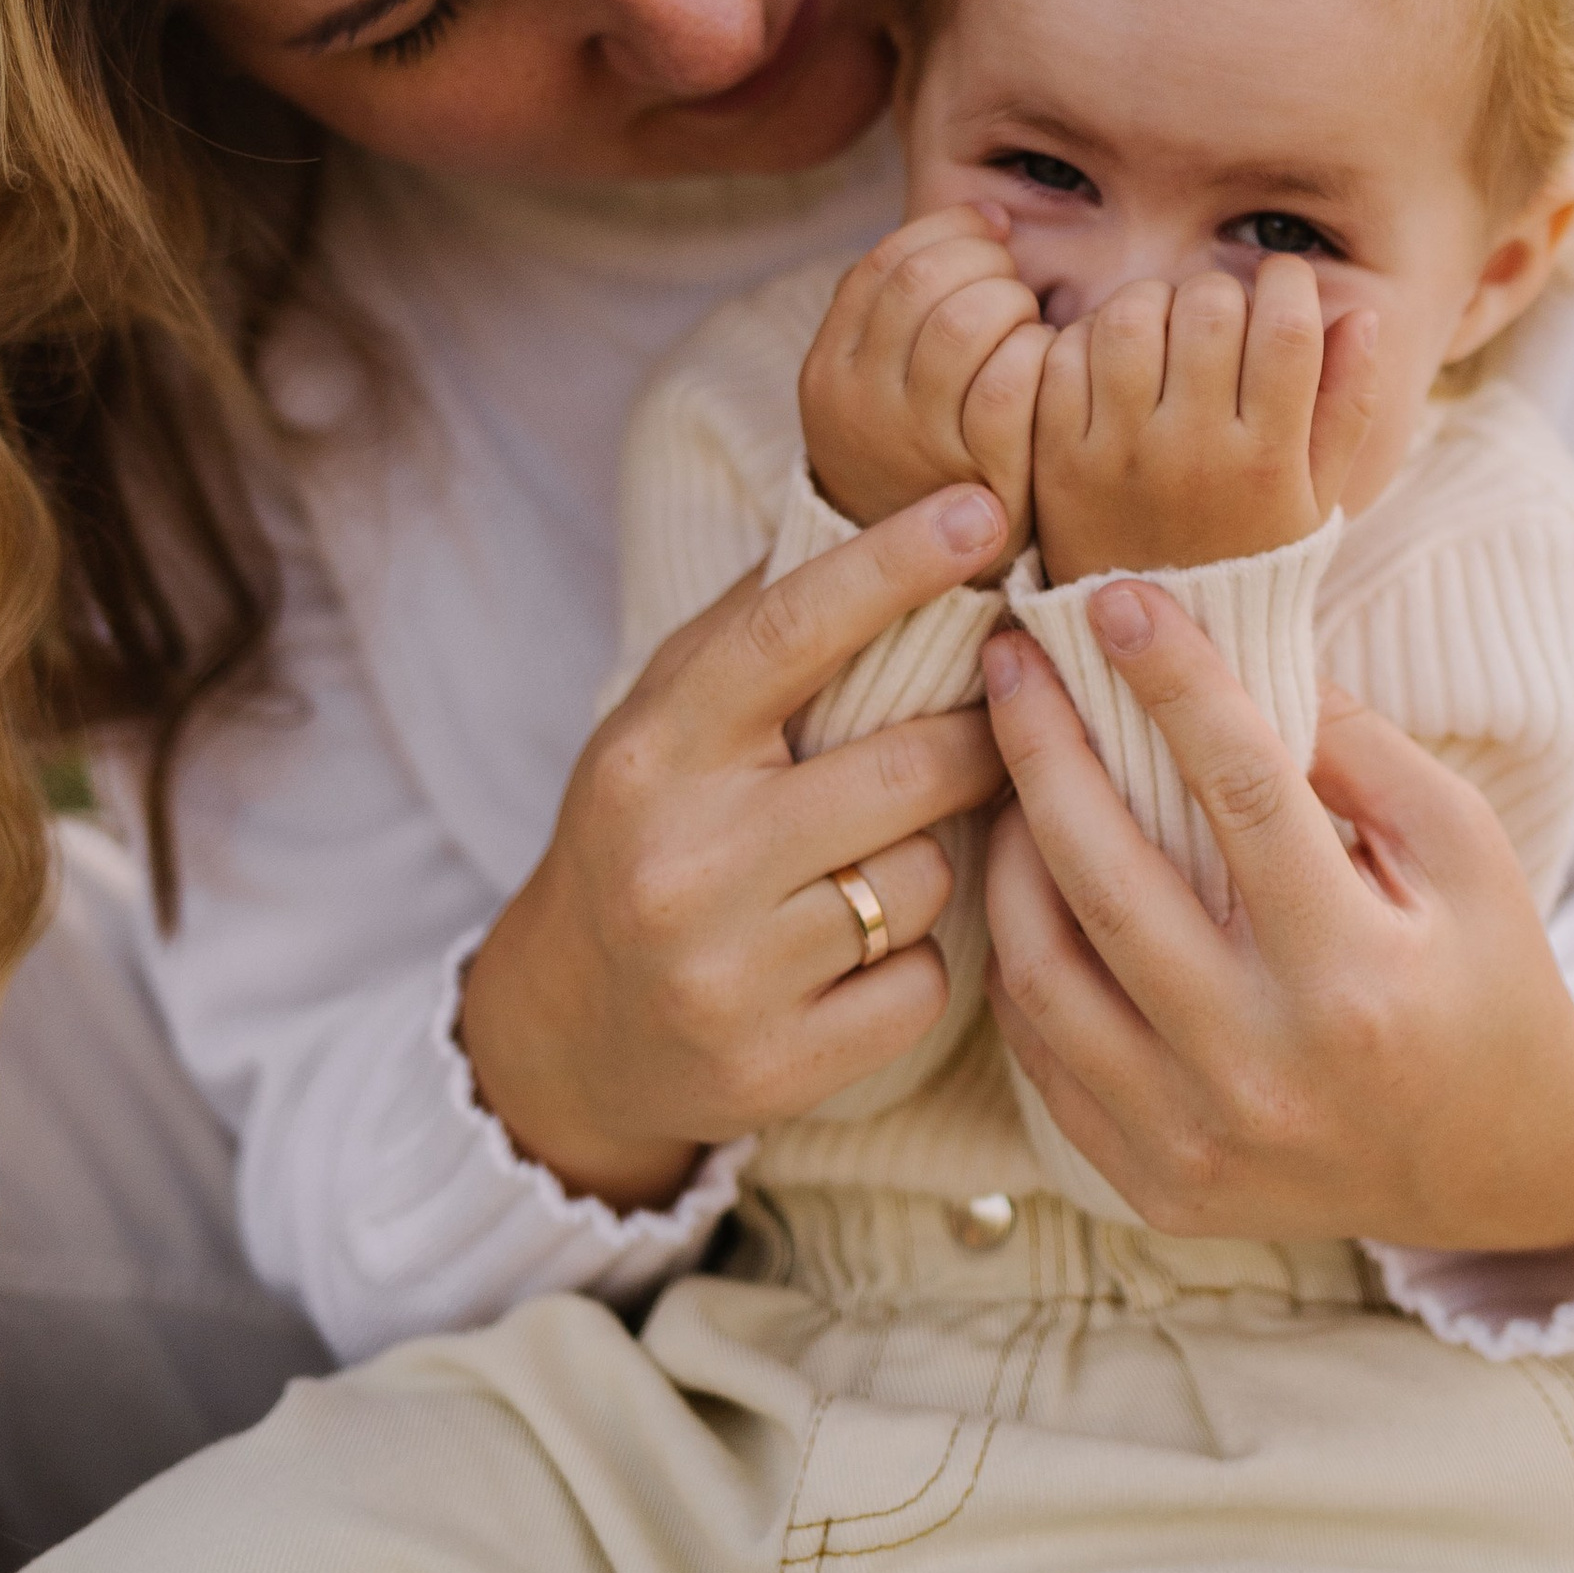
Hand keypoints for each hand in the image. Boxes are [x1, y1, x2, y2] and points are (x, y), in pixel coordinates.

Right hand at [459, 484, 1013, 1209]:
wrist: (567, 1030)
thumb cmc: (647, 832)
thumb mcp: (667, 720)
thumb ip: (759, 627)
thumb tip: (882, 503)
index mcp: (654, 752)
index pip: (787, 635)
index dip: (893, 565)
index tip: (983, 507)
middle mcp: (680, 860)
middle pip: (904, 768)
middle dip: (980, 735)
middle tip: (1005, 719)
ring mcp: (723, 974)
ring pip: (924, 880)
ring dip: (932, 859)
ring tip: (883, 858)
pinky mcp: (769, 1070)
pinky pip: (922, 987)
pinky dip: (916, 963)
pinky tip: (866, 953)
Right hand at [799, 204, 1049, 546]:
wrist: (918, 585)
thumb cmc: (922, 460)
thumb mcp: (883, 387)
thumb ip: (912, 307)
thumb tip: (994, 214)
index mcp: (828, 368)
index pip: (886, 261)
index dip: (950, 228)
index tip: (993, 231)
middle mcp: (858, 399)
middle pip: (926, 279)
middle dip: (986, 264)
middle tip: (1015, 287)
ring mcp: (914, 439)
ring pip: (967, 319)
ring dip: (1015, 305)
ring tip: (1028, 328)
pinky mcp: (977, 473)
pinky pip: (1011, 381)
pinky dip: (1039, 355)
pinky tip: (1045, 367)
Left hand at [980, 587, 1573, 1254]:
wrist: (1496, 1170)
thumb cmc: (1485, 980)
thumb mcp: (1464, 850)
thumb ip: (1356, 751)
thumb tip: (1231, 658)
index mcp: (1357, 980)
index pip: (1244, 794)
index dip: (1174, 681)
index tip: (1119, 598)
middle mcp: (1265, 1070)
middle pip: (1111, 879)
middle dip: (1044, 746)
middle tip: (1010, 655)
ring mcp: (1197, 1139)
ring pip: (1044, 970)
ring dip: (1009, 848)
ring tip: (1011, 768)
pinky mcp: (1153, 1182)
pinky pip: (1041, 1053)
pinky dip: (1019, 952)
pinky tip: (1028, 879)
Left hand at [1031, 257, 1376, 581]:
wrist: (1154, 640)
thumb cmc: (1248, 556)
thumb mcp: (1315, 497)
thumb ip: (1347, 405)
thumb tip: (1359, 312)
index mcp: (1266, 459)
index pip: (1286, 326)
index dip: (1287, 283)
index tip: (1281, 287)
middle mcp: (1193, 452)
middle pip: (1208, 306)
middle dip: (1220, 290)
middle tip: (1220, 313)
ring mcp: (1118, 454)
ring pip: (1131, 317)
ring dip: (1153, 302)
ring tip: (1165, 327)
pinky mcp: (1057, 458)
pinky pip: (1064, 355)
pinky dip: (1089, 338)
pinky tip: (1114, 359)